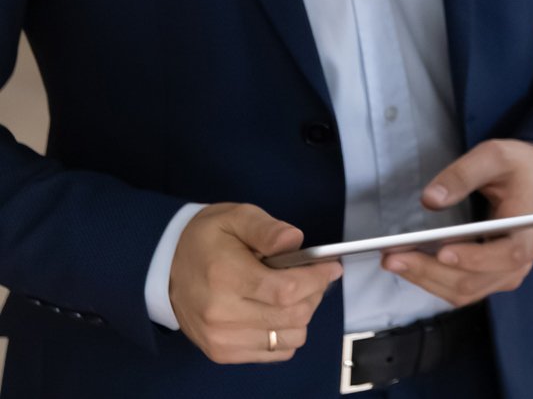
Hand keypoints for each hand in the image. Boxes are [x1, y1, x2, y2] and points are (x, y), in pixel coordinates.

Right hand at [169, 203, 340, 363]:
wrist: (164, 267)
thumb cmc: (207, 239)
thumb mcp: (236, 217)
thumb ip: (268, 229)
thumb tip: (296, 241)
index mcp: (226, 277)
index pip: (287, 290)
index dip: (318, 279)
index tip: (332, 266)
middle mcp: (221, 314)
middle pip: (293, 316)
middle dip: (314, 293)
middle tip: (313, 276)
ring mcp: (221, 339)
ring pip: (290, 338)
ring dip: (302, 315)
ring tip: (292, 294)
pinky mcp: (222, 353)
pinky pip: (276, 353)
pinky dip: (286, 334)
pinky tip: (276, 312)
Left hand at [382, 139, 532, 305]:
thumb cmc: (520, 169)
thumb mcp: (495, 156)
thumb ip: (463, 174)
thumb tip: (430, 199)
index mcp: (529, 228)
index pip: (506, 254)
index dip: (474, 258)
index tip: (442, 251)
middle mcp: (520, 259)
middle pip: (474, 279)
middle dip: (430, 271)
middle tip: (394, 257)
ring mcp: (506, 273)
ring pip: (463, 291)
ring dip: (426, 279)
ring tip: (394, 261)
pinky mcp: (492, 277)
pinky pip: (461, 290)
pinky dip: (433, 281)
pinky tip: (411, 265)